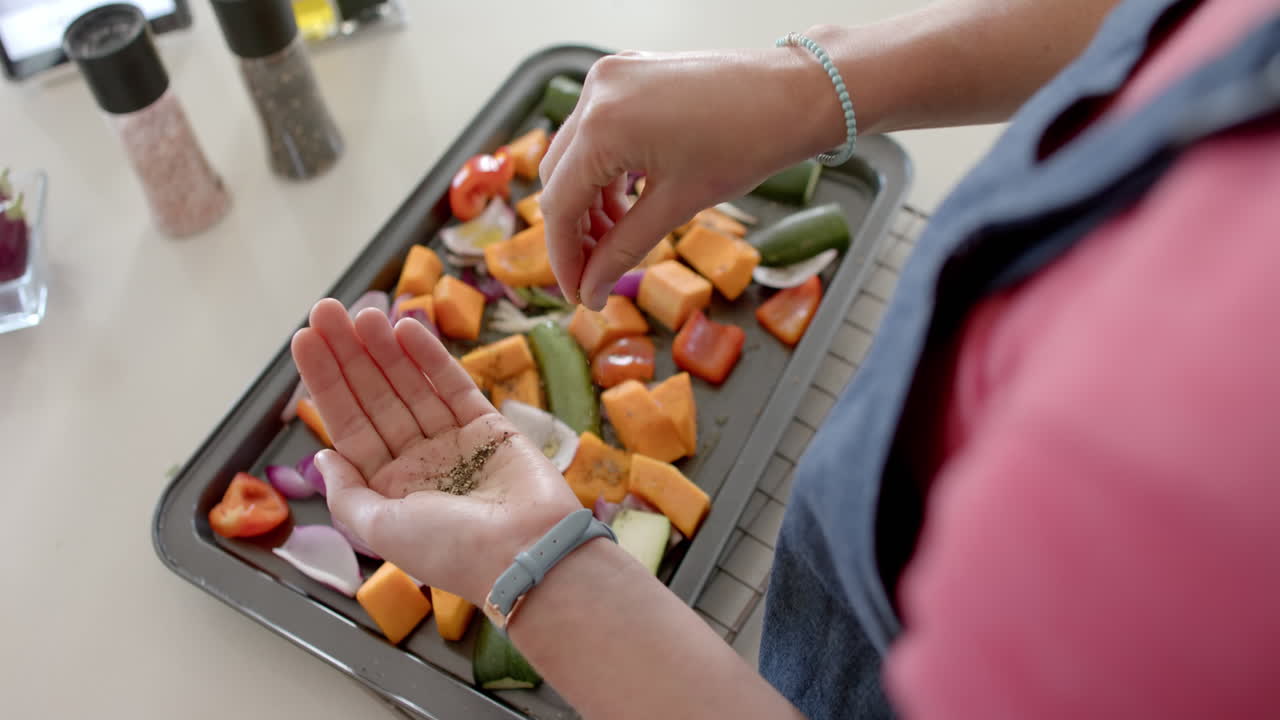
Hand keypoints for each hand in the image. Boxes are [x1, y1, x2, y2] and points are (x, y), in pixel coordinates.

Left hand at [290, 299, 580, 604]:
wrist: (527, 552)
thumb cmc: (450, 548)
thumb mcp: (380, 529)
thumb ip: (346, 494)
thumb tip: (322, 457)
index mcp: (388, 489)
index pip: (349, 424)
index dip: (325, 381)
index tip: (304, 338)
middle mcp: (418, 462)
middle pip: (376, 398)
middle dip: (350, 354)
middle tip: (327, 308)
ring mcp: (453, 441)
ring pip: (411, 386)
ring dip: (386, 348)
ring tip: (364, 312)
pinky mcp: (489, 426)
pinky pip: (453, 385)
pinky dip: (431, 357)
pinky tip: (407, 328)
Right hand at [539, 48, 845, 309]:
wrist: (795, 94)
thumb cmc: (747, 143)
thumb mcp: (677, 205)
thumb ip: (623, 250)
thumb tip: (591, 290)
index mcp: (602, 126)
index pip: (558, 204)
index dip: (564, 257)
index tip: (578, 294)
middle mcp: (596, 93)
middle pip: (560, 179)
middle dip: (575, 232)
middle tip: (595, 275)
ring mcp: (610, 79)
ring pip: (576, 156)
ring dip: (589, 203)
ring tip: (616, 241)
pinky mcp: (627, 75)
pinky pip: (597, 131)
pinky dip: (606, 171)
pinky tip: (628, 203)